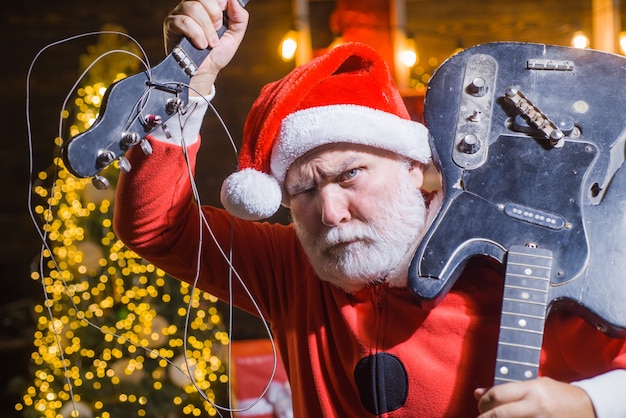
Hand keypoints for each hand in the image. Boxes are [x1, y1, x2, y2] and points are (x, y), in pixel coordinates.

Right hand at [163, 0, 248, 94]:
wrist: (206, 71)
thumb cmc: (217, 53)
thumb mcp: (235, 35)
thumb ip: (239, 17)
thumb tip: (234, 1)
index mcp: (206, 6)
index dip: (219, 0)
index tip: (224, 10)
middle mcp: (191, 6)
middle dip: (215, 14)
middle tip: (218, 30)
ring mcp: (180, 14)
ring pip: (194, 8)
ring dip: (207, 28)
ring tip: (210, 43)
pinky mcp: (171, 25)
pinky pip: (184, 21)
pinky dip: (197, 34)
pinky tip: (201, 45)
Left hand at [474, 377, 595, 417]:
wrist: (590, 407)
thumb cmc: (558, 395)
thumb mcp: (534, 385)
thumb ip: (507, 390)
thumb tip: (477, 393)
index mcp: (532, 389)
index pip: (498, 395)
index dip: (484, 402)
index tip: (480, 406)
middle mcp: (537, 405)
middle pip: (500, 414)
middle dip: (485, 417)